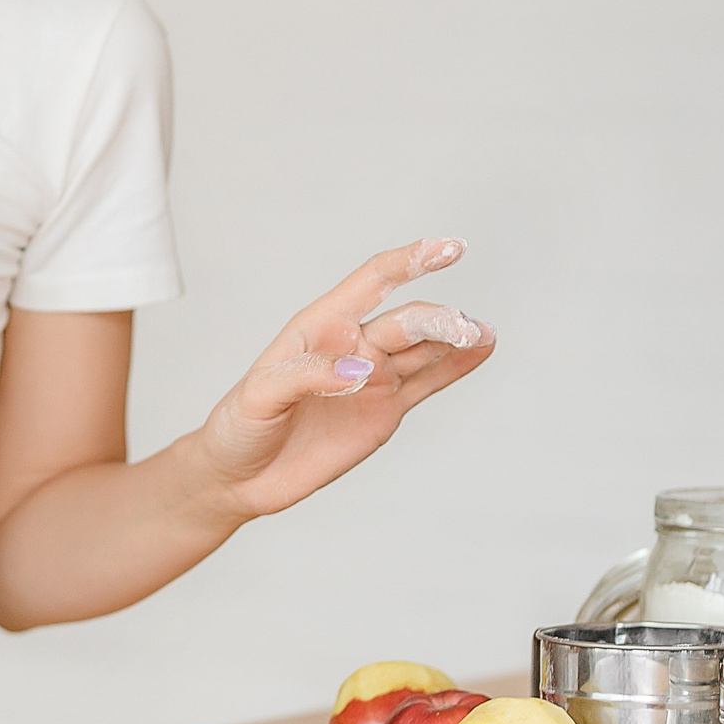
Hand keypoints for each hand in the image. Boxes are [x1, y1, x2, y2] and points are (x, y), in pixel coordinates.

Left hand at [192, 238, 494, 521]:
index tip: (449, 249)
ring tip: (483, 334)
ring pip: (424, 349)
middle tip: (463, 328)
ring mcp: (373, 377)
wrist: (241, 474)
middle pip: (405, 322)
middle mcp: (352, 344)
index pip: (371, 282)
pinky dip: (457, 366)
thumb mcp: (260, 396)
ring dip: (455, 339)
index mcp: (319, 326)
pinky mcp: (385, 410)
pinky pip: (428, 382)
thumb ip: (307, 376)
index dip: (409, 262)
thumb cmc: (240, 424)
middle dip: (435, 320)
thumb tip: (360, 369)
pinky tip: (483, 349)